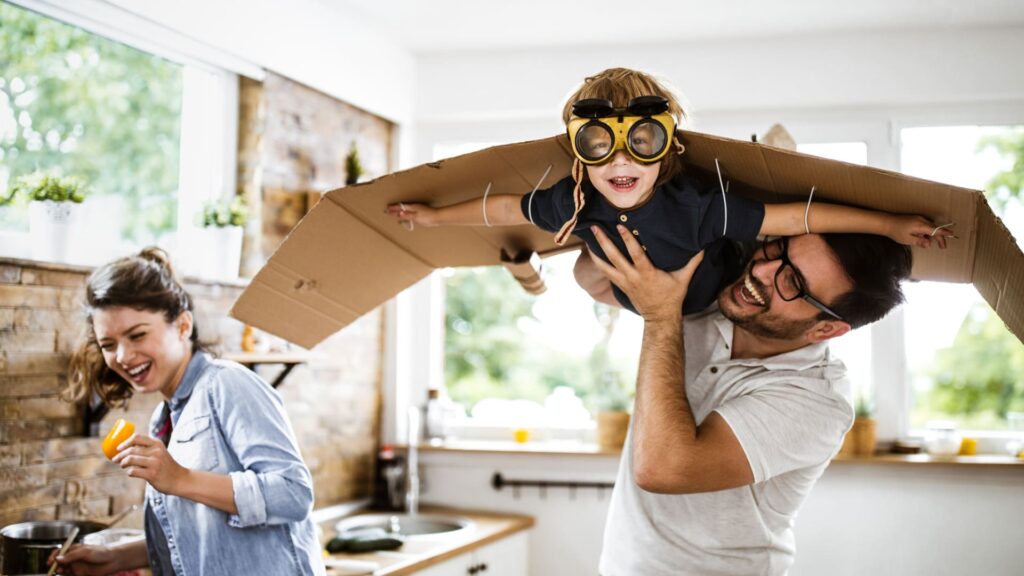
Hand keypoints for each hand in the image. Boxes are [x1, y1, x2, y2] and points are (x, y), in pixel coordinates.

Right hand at [49, 543, 119, 575]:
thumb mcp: (85, 552)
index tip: (51, 562)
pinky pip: (69, 575)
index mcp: (74, 549)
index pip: (59, 552)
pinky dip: (66, 575)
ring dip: (60, 571)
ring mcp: (76, 566)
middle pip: (59, 562)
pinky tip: (68, 574)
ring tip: (62, 571)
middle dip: (55, 566)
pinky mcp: (80, 573)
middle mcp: (73, 558)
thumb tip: (58, 559)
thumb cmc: (101, 552)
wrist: (113, 561)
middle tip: (56, 568)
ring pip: (63, 570)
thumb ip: (71, 556)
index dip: (54, 556)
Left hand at [112, 434, 187, 494]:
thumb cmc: (166, 466)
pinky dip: (129, 472)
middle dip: (120, 455)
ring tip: (122, 465)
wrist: (180, 479)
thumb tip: (126, 448)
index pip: (137, 438)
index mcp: (157, 444)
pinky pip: (133, 471)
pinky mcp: (152, 474)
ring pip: (130, 459)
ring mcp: (155, 463)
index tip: (118, 448)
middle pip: (131, 450)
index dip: (125, 442)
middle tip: (115, 460)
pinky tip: (131, 473)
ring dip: (123, 463)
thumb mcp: (160, 452)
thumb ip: (147, 449)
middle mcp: (156, 451)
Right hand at [384, 202, 436, 228]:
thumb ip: (407, 215)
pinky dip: (404, 215)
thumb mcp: (416, 216)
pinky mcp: (419, 215)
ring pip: (405, 210)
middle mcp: (413, 208)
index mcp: (411, 207)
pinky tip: (404, 217)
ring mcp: (416, 211)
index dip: (393, 209)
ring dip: (398, 211)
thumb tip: (398, 214)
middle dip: (394, 209)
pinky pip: (408, 214)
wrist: (437, 217)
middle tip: (387, 210)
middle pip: (401, 208)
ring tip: (393, 212)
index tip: (386, 209)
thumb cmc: (427, 216)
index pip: (399, 207)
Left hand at [587, 225, 704, 321]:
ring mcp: (624, 282)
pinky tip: (592, 252)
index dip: (627, 239)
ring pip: (605, 266)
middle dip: (604, 242)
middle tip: (595, 228)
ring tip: (588, 238)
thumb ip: (693, 262)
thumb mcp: (683, 279)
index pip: (635, 253)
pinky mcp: (620, 285)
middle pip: (614, 258)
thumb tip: (703, 246)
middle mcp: (632, 277)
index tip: (619, 226)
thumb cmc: (672, 296)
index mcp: (647, 273)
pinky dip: (598, 262)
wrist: (659, 317)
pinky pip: (606, 272)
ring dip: (596, 252)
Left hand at [888, 215, 954, 248]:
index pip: (936, 230)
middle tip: (942, 247)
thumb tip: (929, 244)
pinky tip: (920, 237)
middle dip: (939, 237)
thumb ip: (920, 241)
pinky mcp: (916, 219)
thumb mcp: (907, 239)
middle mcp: (922, 220)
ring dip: (931, 235)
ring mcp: (919, 218)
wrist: (886, 222)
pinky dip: (926, 232)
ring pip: (930, 227)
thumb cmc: (896, 232)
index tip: (952, 235)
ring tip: (926, 242)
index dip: (944, 233)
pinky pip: (925, 225)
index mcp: (921, 225)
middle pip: (935, 229)